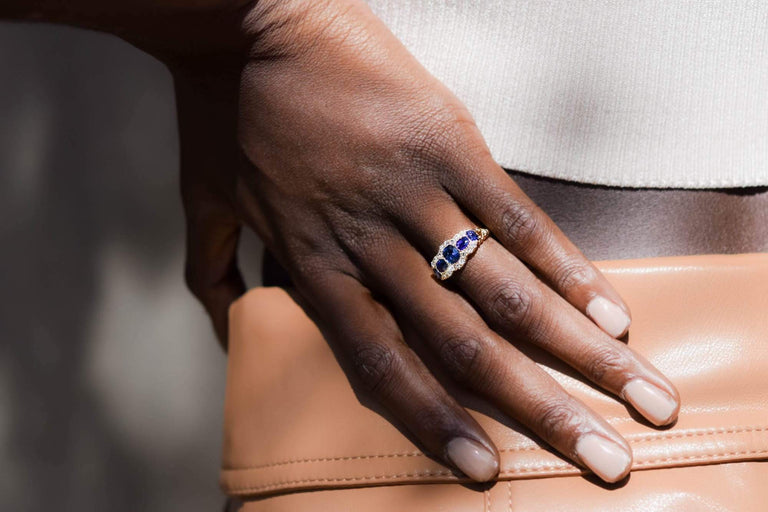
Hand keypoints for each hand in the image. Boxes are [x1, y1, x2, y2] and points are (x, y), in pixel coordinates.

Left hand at [176, 0, 679, 483]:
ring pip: (506, 290)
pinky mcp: (449, 144)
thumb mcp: (203, 202)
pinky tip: (609, 309)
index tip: (486, 471)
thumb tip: (225, 328)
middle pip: (465, 344)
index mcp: (314, 265)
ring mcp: (416, 194)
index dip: (436, 422)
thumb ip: (212, 274)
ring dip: (579, 351)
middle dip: (541, 410)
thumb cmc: (227, 113)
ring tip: (637, 395)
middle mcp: (373, 245)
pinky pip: (518, 217)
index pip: (383, 365)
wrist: (249, 19)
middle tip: (605, 460)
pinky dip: (568, 267)